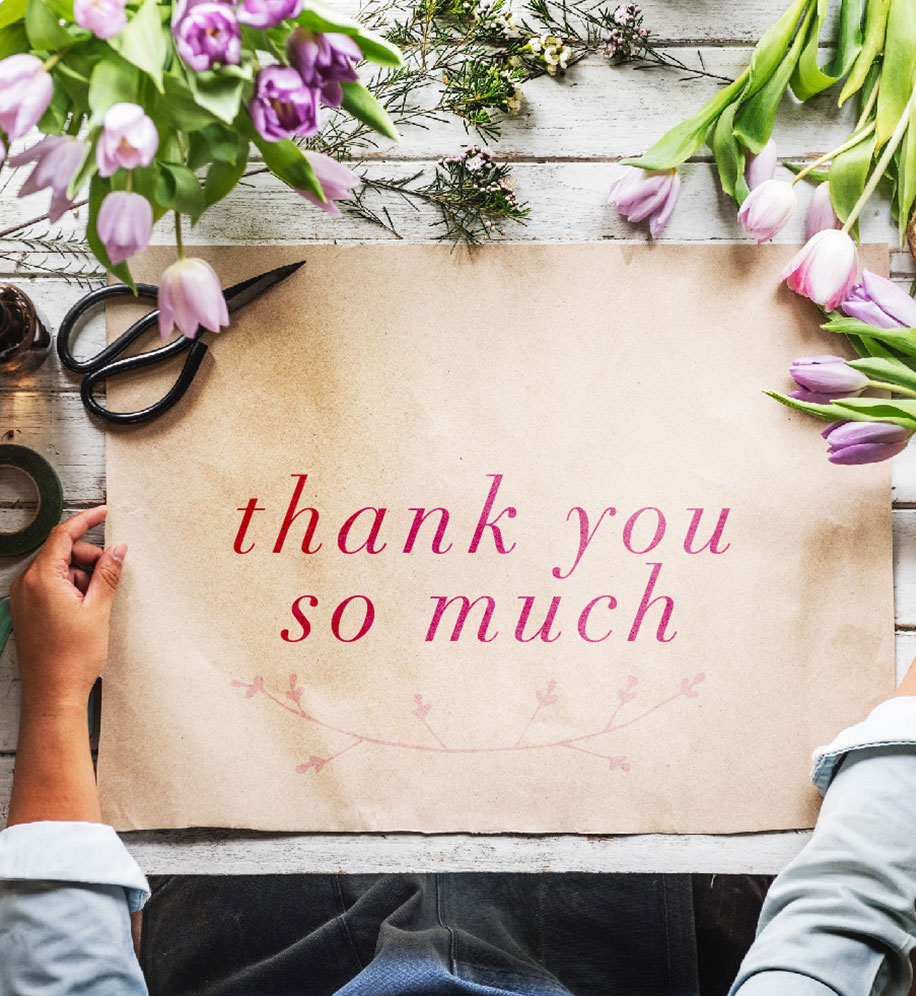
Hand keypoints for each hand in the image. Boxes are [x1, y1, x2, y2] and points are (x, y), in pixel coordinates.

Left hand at [10, 506, 125, 714]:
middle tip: (110, 577)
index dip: (86, 520)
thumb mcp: (98, 610)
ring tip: (95, 605)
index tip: (104, 513)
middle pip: (62, 553)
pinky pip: (50, 587)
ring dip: (81, 577)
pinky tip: (84, 610)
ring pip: (58, 571)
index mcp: (42, 579)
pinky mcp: (27, 611)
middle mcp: (27, 585)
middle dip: (89, 558)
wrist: (53, 694)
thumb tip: (118, 549)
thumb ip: (107, 573)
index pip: (63, 535)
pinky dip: (70, 590)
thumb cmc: (72, 658)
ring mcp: (24, 599)